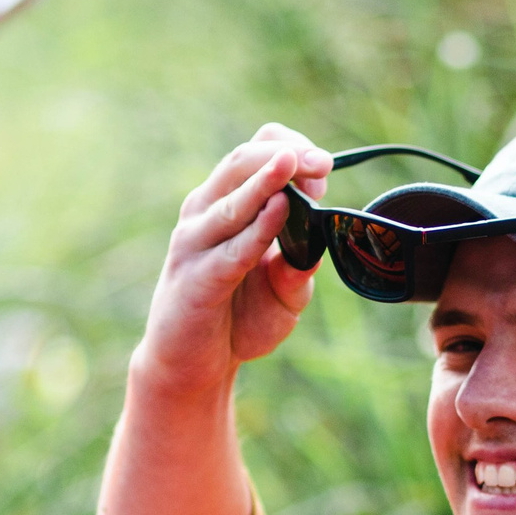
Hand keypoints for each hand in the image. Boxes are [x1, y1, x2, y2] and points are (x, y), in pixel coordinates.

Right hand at [133, 124, 333, 400]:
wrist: (191, 366)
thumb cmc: (238, 319)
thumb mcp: (284, 292)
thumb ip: (300, 264)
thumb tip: (323, 232)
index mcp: (226, 204)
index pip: (254, 152)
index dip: (289, 148)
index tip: (324, 164)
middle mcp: (205, 213)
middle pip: (240, 162)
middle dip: (283, 155)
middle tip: (321, 161)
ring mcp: (195, 244)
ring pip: (232, 200)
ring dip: (266, 180)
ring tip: (293, 164)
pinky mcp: (195, 278)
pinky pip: (231, 249)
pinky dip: (257, 229)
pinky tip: (280, 213)